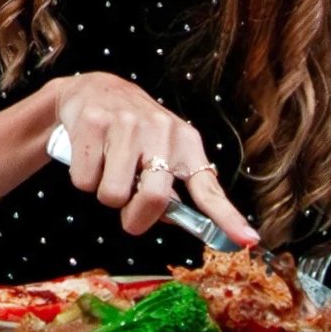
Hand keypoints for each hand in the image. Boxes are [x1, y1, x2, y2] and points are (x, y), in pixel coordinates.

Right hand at [50, 72, 257, 245]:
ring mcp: (127, 124)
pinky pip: (84, 180)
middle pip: (155, 200)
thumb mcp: (162, 151)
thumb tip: (174, 220)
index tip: (248, 241)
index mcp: (186, 143)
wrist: (93, 90)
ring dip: (104, 194)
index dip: (228, 217)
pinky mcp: (94, 122)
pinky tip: (89, 154)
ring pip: (112, 196)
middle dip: (136, 218)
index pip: (209, 188)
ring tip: (107, 168)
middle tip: (127, 208)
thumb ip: (171, 188)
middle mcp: (162, 130)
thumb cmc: (132, 132)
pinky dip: (83, 178)